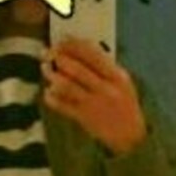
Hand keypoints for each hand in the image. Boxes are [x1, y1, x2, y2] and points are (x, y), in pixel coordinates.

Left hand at [41, 38, 147, 155]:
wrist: (130, 136)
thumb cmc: (124, 104)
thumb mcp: (123, 82)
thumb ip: (106, 66)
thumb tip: (81, 48)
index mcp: (117, 77)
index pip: (93, 54)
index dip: (74, 44)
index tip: (62, 39)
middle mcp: (105, 89)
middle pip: (77, 69)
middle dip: (58, 57)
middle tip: (48, 53)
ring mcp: (94, 104)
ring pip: (67, 86)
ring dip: (52, 75)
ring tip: (45, 69)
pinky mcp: (84, 118)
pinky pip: (63, 106)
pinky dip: (52, 98)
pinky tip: (48, 92)